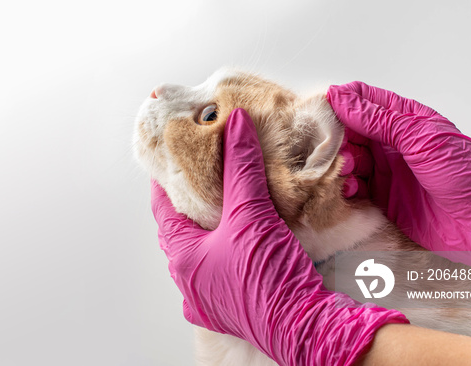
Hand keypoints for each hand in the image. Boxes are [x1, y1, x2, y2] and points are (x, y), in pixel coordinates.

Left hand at [151, 108, 407, 365]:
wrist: (306, 327)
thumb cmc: (269, 279)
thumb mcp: (252, 214)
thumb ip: (241, 166)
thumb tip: (235, 123)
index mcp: (183, 258)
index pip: (163, 208)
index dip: (168, 179)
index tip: (174, 156)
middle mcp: (190, 281)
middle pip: (184, 229)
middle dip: (193, 201)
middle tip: (204, 171)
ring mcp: (210, 297)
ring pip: (205, 250)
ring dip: (214, 226)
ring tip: (227, 197)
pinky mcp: (234, 307)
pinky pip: (224, 268)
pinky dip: (231, 249)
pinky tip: (245, 236)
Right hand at [327, 81, 470, 281]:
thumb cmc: (466, 175)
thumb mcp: (420, 138)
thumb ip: (379, 119)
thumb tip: (343, 98)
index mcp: (404, 120)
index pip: (363, 100)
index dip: (340, 101)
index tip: (321, 108)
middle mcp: (391, 144)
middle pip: (349, 132)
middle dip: (335, 138)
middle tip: (330, 147)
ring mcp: (385, 171)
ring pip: (347, 160)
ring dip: (339, 164)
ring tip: (345, 170)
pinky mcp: (380, 198)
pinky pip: (351, 188)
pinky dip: (343, 187)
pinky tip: (347, 189)